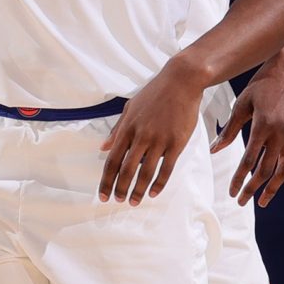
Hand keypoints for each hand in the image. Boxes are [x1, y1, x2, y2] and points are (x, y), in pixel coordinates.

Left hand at [98, 62, 201, 203]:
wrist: (181, 82)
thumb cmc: (154, 94)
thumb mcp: (129, 108)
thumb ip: (116, 130)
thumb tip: (102, 148)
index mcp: (128, 128)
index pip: (112, 160)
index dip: (106, 180)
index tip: (103, 194)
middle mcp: (141, 135)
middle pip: (126, 170)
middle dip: (120, 189)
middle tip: (117, 202)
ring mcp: (160, 140)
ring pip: (146, 172)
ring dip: (138, 190)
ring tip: (134, 202)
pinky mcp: (177, 142)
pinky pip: (166, 168)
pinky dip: (159, 183)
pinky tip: (154, 193)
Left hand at [212, 35, 283, 206]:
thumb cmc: (262, 83)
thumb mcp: (242, 103)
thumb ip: (230, 129)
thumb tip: (216, 151)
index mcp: (263, 124)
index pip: (249, 160)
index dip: (240, 179)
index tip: (232, 192)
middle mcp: (282, 131)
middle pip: (267, 170)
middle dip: (254, 189)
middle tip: (242, 202)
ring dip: (274, 187)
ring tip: (263, 200)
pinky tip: (277, 180)